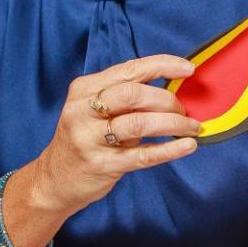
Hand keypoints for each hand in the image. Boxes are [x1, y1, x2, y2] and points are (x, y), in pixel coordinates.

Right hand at [29, 54, 201, 213]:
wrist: (54, 180)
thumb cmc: (85, 138)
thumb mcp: (95, 110)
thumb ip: (125, 97)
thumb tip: (174, 90)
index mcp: (84, 89)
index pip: (129, 69)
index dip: (162, 66)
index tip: (188, 69)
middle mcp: (83, 111)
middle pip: (134, 94)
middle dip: (168, 100)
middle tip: (185, 111)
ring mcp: (89, 139)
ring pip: (140, 123)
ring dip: (173, 124)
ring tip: (192, 127)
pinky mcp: (101, 165)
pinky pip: (142, 155)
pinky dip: (170, 149)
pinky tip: (187, 146)